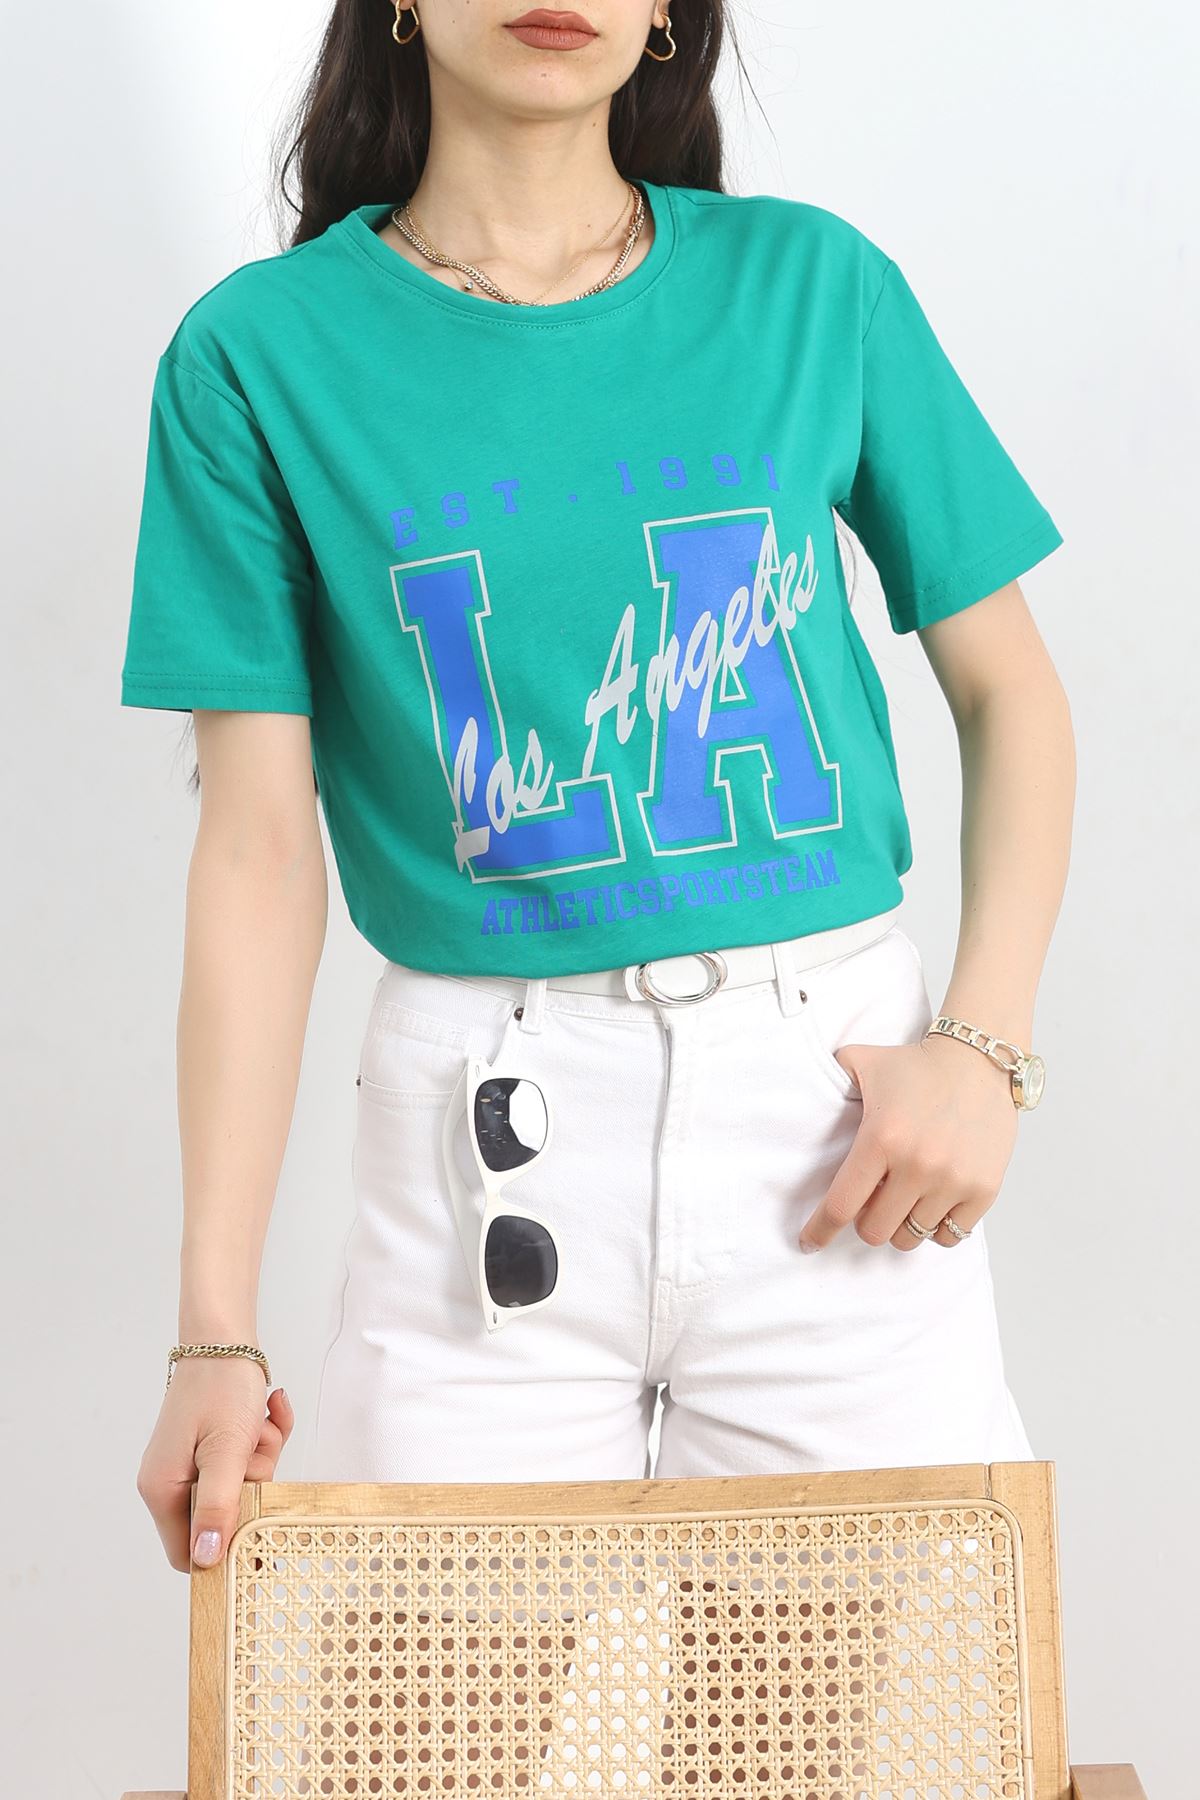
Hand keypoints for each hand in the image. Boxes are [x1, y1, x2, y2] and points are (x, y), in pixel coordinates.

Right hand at [136, 1357, 294, 1571]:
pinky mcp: (212, 1444)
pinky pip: (247, 1459)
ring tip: (261, 1424)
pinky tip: (269, 1410)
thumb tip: (206, 1558)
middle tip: (256, 1450)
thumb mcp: (225, 1452)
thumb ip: (217, 1506)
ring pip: (241, 1485)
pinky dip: (264, 1438)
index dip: (222, 1551)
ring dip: (262, 1456)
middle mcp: (171, 1480)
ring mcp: (192, 1461)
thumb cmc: (221, 1388)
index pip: (187, 1551)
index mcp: (162, 1489)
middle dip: (252, 1485)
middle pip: (222, 1515)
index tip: (258, 1535)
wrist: (225, 1336)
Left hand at [797, 1031, 1017, 1252]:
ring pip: (911, 1236)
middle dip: (866, 1221)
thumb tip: (801, 1092)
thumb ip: (829, 1076)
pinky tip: (931, 1204)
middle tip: (872, 1201)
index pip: (841, 1205)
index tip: (809, 1243)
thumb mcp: (861, 1061)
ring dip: (900, 1224)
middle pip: (875, 1230)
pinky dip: (936, 1228)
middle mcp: (917, 1165)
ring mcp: (953, 1180)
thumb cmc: (917, 1065)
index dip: (820, 1230)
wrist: (979, 1059)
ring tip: (903, 1199)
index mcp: (881, 1138)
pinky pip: (950, 1236)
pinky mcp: (984, 1189)